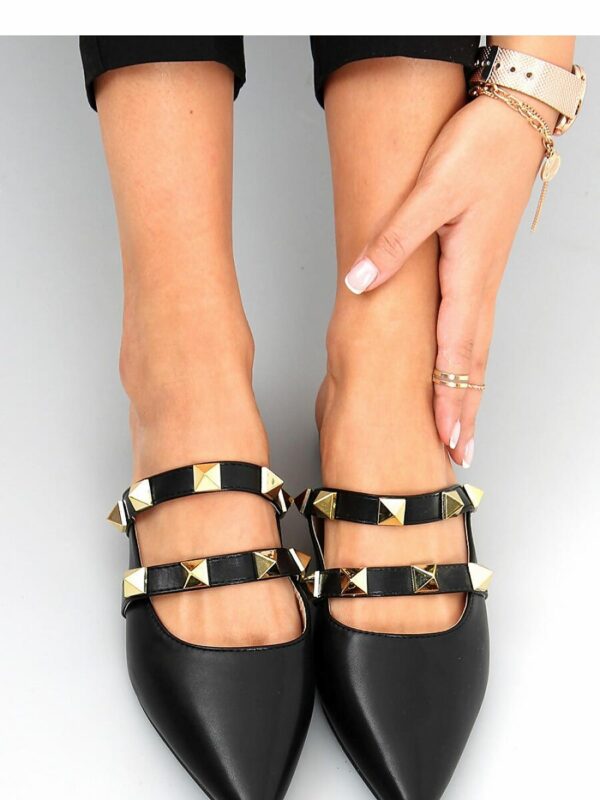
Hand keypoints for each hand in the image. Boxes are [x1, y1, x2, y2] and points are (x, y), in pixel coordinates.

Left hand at [344, 94, 552, 466]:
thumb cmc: (478, 149)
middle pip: (473, 361)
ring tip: (464, 425)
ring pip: (477, 348)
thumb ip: (393, 241)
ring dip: (470, 390)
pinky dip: (470, 360)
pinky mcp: (479, 266)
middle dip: (466, 409)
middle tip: (461, 451)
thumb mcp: (429, 192)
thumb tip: (359, 282)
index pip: (457, 353)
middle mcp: (480, 285)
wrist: (515, 118)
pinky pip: (474, 327)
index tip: (448, 438)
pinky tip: (463, 369)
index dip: (451, 398)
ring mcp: (483, 278)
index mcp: (468, 275)